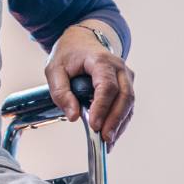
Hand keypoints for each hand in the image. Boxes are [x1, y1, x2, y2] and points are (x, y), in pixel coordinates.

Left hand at [46, 22, 134, 146]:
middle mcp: (119, 68)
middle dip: (115, 120)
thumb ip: (61, 92)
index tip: (95, 125)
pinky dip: (120, 122)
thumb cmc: (69, 54)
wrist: (83, 41)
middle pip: (125, 96)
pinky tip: (112, 136)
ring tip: (108, 142)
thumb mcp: (54, 69)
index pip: (107, 87)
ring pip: (129, 104)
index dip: (102, 107)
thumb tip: (73, 116)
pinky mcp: (127, 86)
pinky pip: (127, 106)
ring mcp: (126, 77)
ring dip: (120, 124)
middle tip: (105, 138)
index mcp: (101, 61)